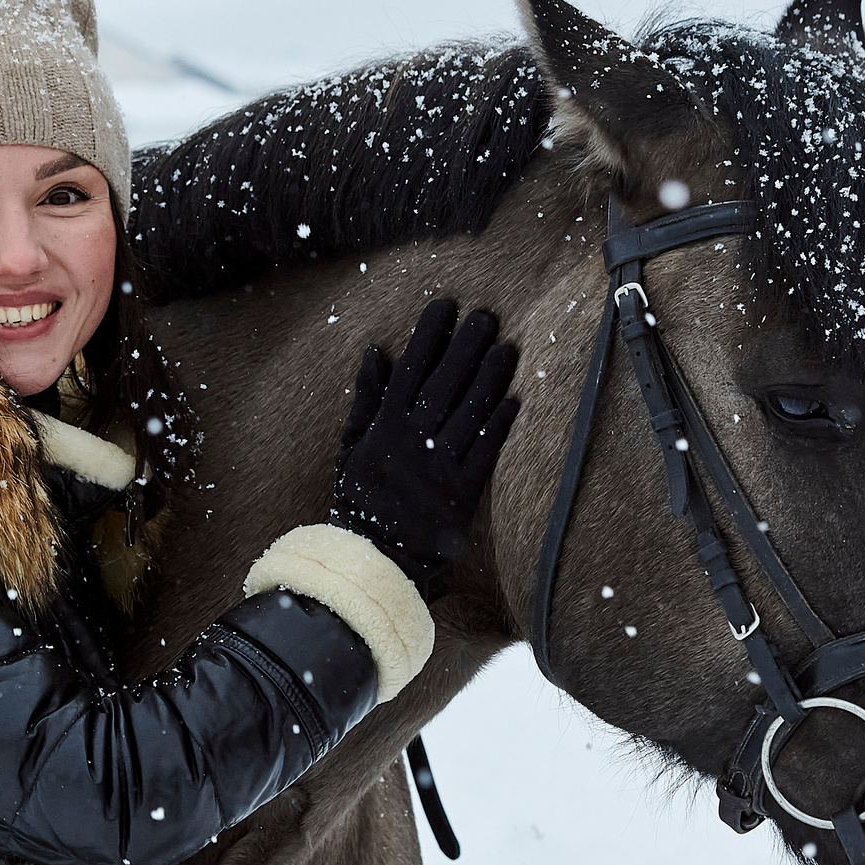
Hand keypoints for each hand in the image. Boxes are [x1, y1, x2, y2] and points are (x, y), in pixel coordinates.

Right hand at [329, 299, 519, 591]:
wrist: (375, 557)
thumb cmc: (362, 498)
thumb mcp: (351, 447)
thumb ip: (365, 399)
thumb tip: (376, 352)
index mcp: (383, 429)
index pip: (408, 372)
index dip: (427, 337)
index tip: (445, 307)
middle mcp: (411, 443)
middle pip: (442, 385)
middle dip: (465, 347)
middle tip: (485, 316)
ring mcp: (438, 468)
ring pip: (467, 414)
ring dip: (488, 379)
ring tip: (505, 347)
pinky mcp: (461, 495)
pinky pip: (483, 453)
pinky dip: (497, 426)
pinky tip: (513, 400)